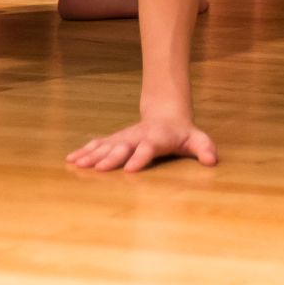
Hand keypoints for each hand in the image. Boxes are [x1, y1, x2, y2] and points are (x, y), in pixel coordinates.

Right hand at [67, 116, 218, 174]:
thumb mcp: (196, 139)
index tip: (131, 170)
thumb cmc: (182, 133)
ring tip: (77, 164)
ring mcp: (124, 138)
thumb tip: (212, 160)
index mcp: (156, 138)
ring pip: (106, 146)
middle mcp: (137, 137)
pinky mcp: (115, 140)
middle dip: (111, 158)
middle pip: (123, 147)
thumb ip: (204, 148)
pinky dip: (84, 151)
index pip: (148, 148)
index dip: (141, 158)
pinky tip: (71, 159)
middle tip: (98, 170)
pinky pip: (98, 144)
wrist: (166, 114)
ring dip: (92, 155)